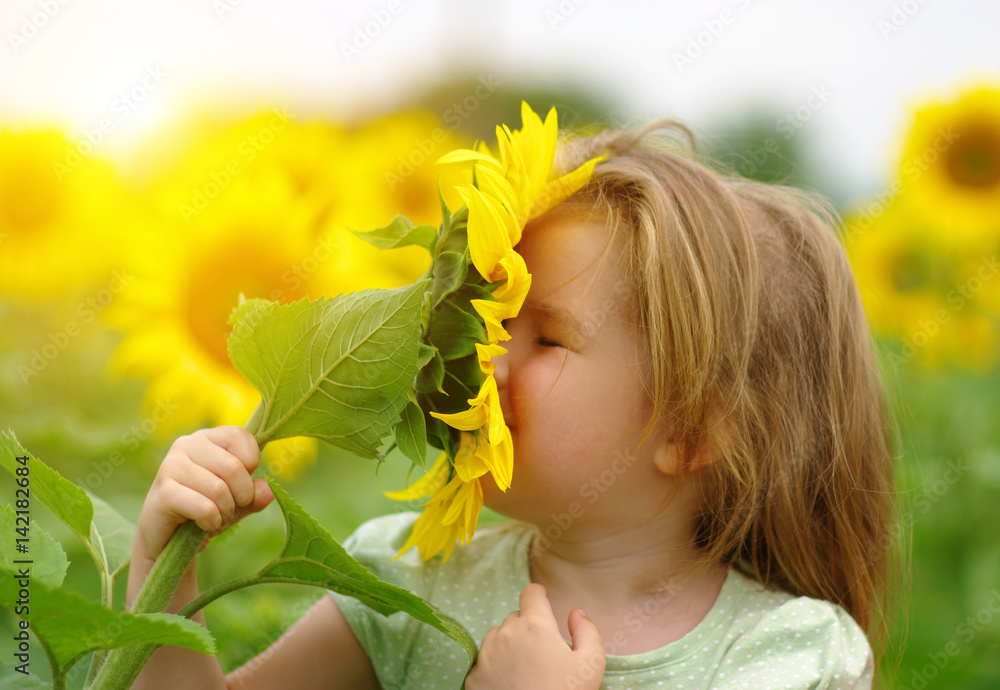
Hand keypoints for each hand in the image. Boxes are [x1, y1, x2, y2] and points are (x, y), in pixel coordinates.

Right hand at [134, 426, 273, 563]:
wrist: (166, 539)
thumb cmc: (204, 512)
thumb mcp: (236, 502)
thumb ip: (254, 495)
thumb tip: (269, 490)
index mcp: (206, 438)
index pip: (240, 436)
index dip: (250, 464)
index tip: (241, 484)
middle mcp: (187, 445)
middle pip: (233, 467)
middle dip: (241, 497)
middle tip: (232, 510)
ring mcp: (171, 466)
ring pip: (219, 489)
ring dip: (226, 512)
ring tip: (218, 519)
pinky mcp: (163, 492)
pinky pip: (204, 507)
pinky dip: (212, 521)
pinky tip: (205, 525)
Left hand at [466, 584, 605, 689]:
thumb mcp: (590, 665)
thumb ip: (587, 632)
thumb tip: (576, 612)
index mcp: (535, 626)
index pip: (531, 593)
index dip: (539, 596)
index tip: (542, 603)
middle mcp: (506, 634)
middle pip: (515, 618)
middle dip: (527, 628)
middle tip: (541, 652)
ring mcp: (486, 655)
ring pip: (497, 636)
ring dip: (508, 644)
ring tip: (524, 669)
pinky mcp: (473, 677)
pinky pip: (484, 660)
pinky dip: (494, 665)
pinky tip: (509, 683)